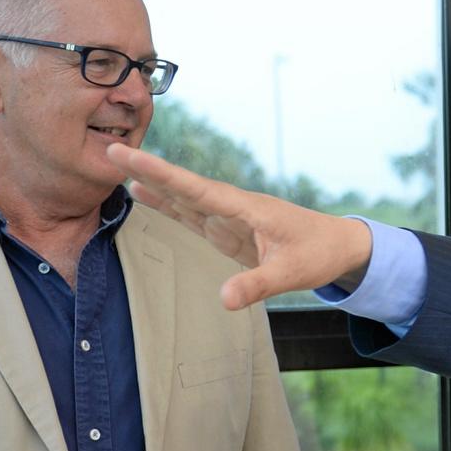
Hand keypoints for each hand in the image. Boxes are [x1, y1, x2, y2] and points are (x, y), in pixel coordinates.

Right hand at [104, 146, 373, 310]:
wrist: (338, 247)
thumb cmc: (318, 255)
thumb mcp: (291, 274)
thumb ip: (257, 285)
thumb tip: (223, 301)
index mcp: (246, 208)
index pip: (196, 188)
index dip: (162, 174)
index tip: (132, 155)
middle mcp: (232, 207)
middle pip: (183, 186)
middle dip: (149, 170)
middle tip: (111, 150)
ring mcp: (228, 216)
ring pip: (183, 196)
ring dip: (153, 181)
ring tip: (117, 165)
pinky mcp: (226, 229)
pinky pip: (190, 212)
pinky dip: (166, 202)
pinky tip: (143, 192)